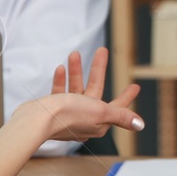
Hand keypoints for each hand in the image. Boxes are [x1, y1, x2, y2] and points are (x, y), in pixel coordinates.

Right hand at [17, 47, 141, 141]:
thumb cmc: (69, 116)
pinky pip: (59, 93)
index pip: (117, 108)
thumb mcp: (101, 112)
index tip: (135, 86)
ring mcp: (68, 115)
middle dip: (97, 70)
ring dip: (76, 71)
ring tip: (74, 54)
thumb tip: (140, 124)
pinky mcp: (53, 111)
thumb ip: (120, 116)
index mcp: (99, 123)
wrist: (36, 121)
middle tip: (102, 51)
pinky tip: (61, 69)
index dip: (126, 97)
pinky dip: (61, 81)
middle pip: (95, 91)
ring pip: (76, 89)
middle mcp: (84, 119)